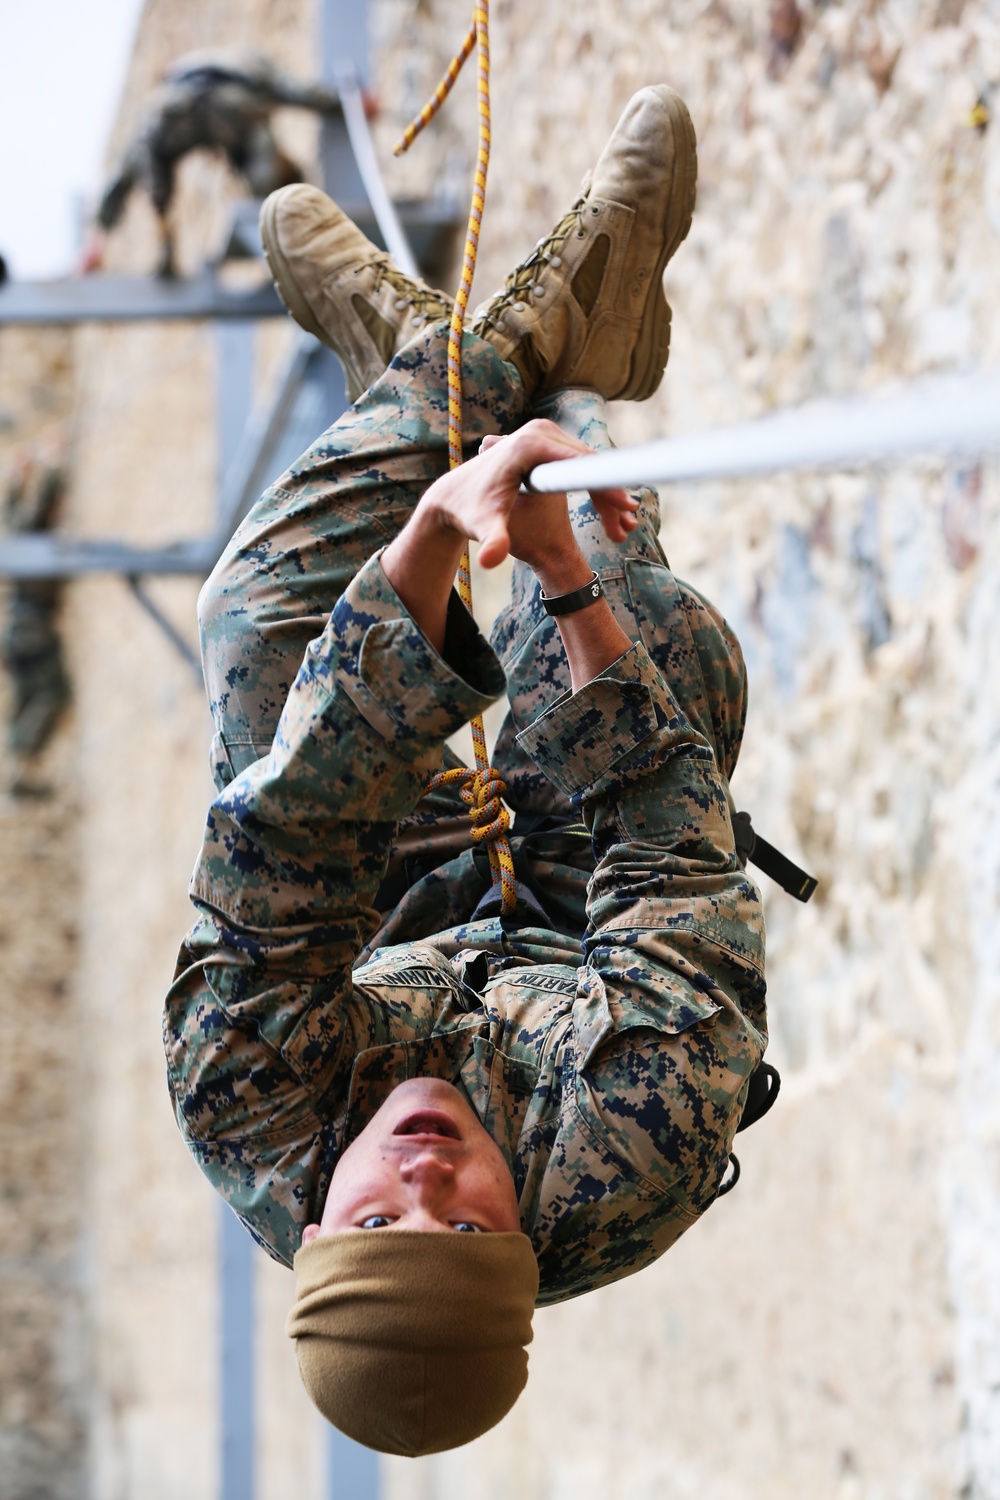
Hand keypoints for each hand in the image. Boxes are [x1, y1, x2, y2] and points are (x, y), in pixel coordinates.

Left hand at [382, 421, 636, 656]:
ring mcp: (545, 432)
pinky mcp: (549, 442)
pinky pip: (582, 466)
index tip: (626, 507)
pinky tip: (611, 516)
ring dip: (607, 496)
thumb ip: (491, 541)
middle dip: (611, 495)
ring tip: (623, 527)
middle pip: (589, 463)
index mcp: (528, 444)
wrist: (456, 495)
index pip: (578, 464)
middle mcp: (539, 430)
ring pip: (589, 466)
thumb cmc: (470, 511)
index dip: (604, 487)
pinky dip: (596, 490)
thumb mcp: (484, 526)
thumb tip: (490, 560)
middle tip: (627, 526)